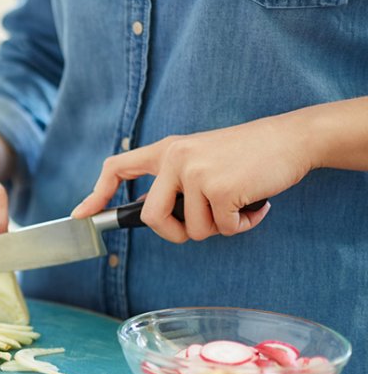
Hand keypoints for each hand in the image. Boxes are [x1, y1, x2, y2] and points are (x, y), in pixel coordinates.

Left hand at [71, 115, 313, 242]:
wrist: (291, 139)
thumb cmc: (249, 154)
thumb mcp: (201, 158)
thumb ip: (175, 181)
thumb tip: (155, 215)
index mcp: (167, 150)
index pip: (118, 167)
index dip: (97, 193)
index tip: (82, 214)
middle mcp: (175, 159)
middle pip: (153, 219)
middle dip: (175, 234)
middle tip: (204, 226)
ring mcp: (196, 173)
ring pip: (193, 230)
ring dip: (220, 227)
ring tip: (239, 203)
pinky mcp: (220, 188)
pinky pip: (223, 229)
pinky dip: (242, 225)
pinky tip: (255, 204)